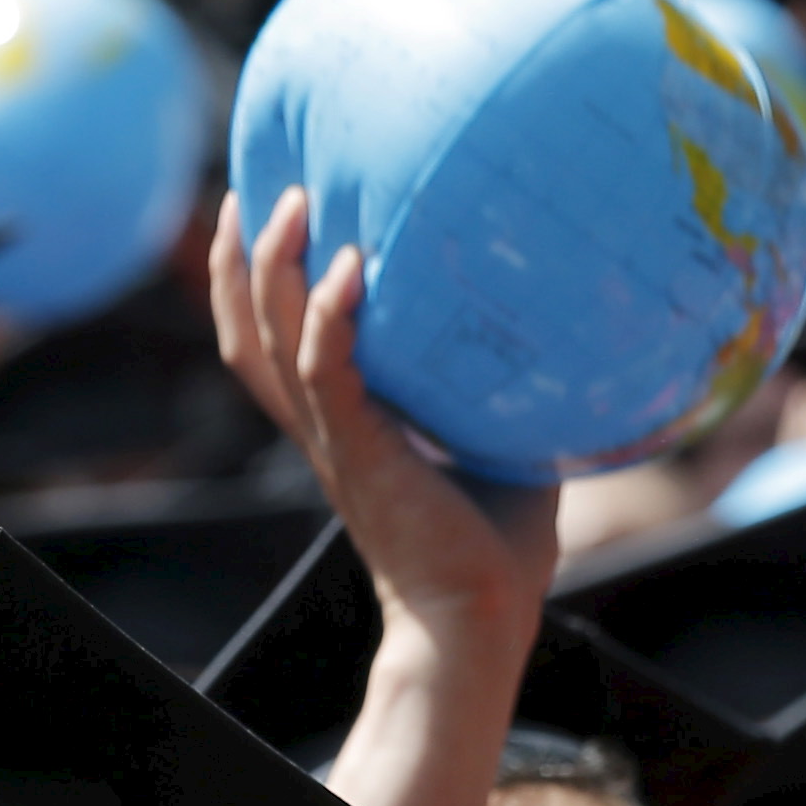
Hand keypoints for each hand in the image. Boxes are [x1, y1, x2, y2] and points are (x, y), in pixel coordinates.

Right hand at [211, 187, 557, 649]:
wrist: (483, 621)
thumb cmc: (498, 546)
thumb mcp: (500, 443)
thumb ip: (506, 389)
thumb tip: (568, 326)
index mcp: (344, 426)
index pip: (275, 344)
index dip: (255, 282)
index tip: (266, 208)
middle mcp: (325, 428)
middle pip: (247, 332)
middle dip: (238, 259)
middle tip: (256, 184)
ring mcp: (336, 441)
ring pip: (270, 341)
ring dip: (274, 267)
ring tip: (294, 200)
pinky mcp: (362, 455)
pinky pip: (328, 372)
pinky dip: (332, 316)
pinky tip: (353, 267)